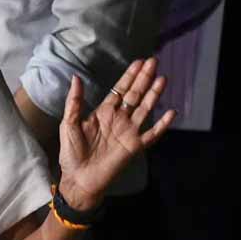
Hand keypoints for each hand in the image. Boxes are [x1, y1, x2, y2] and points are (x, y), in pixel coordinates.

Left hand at [58, 58, 173, 210]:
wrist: (79, 178)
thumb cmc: (72, 152)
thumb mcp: (69, 123)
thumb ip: (74, 101)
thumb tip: (76, 77)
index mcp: (103, 112)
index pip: (120, 90)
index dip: (130, 76)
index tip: (139, 62)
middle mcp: (119, 119)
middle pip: (135, 95)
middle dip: (144, 78)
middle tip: (154, 61)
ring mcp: (129, 132)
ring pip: (145, 109)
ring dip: (154, 94)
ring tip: (162, 78)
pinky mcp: (135, 147)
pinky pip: (152, 134)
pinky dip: (162, 125)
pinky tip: (171, 113)